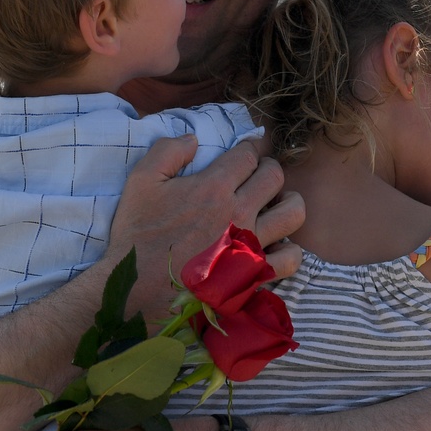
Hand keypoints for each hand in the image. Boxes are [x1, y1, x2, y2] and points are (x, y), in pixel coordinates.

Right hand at [107, 136, 303, 321]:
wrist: (137, 291)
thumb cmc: (137, 236)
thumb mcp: (140, 182)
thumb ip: (166, 151)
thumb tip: (193, 139)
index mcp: (214, 187)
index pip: (247, 155)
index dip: (248, 148)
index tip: (245, 151)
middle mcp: (239, 212)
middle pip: (274, 176)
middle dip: (268, 168)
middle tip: (258, 174)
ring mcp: (250, 245)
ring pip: (293, 212)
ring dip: (288, 201)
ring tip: (275, 204)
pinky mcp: (254, 274)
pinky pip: (290, 258)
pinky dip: (288, 249)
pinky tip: (274, 244)